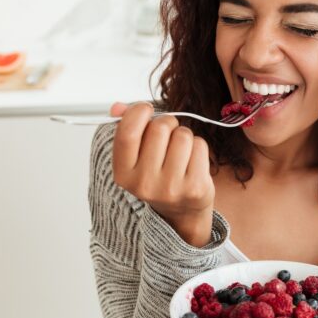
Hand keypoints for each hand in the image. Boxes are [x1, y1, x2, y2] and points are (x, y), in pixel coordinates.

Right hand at [109, 102, 214, 246]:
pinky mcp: (195, 188)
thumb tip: (118, 107)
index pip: (127, 133)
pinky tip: (192, 162)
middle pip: (159, 128)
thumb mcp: (136, 157)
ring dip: (184, 136)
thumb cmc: (158, 176)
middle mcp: (144, 184)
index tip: (146, 109)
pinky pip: (200, 146)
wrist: (182, 211)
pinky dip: (198, 148)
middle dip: (166, 123)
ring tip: (180, 151)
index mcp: (123, 174)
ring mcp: (171, 188)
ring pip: (182, 135)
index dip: (138, 112)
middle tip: (168, 135)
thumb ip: (126, 129)